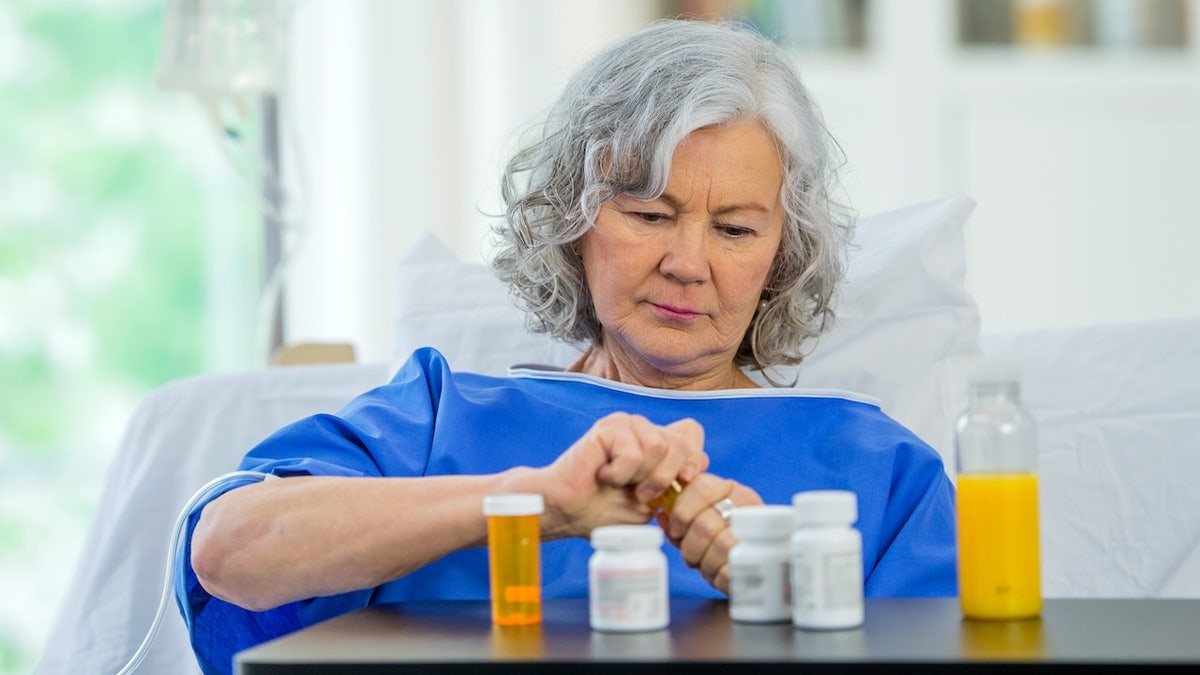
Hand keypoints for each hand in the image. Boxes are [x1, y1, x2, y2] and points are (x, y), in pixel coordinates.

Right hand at [534, 413, 708, 538]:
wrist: (567, 511)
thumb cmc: (604, 510)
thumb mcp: (652, 503)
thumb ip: (676, 485)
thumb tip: (701, 465)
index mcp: (658, 444)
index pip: (692, 432)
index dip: (693, 457)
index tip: (682, 483)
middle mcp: (644, 429)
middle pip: (680, 442)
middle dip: (666, 477)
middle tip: (641, 494)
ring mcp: (627, 425)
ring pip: (658, 446)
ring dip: (641, 477)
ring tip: (619, 484)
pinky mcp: (608, 427)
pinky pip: (633, 453)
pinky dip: (620, 474)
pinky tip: (603, 476)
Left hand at [657, 474, 761, 593]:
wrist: (762, 564)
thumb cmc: (723, 541)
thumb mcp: (701, 523)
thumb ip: (680, 519)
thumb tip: (662, 516)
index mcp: (730, 490)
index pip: (701, 487)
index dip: (681, 511)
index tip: (676, 529)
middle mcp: (747, 505)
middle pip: (705, 523)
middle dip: (690, 546)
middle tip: (691, 555)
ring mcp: (758, 530)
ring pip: (720, 546)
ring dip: (705, 563)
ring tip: (706, 565)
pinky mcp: (763, 559)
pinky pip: (732, 569)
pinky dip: (719, 577)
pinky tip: (719, 574)